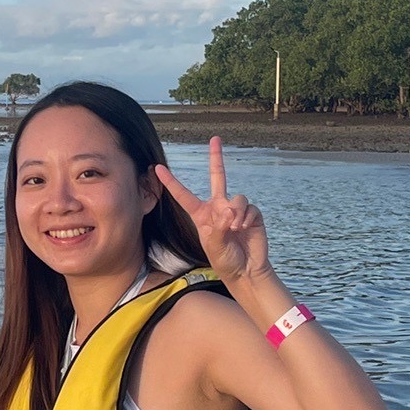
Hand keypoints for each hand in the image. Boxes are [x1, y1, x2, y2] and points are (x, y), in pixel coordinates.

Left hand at [155, 137, 269, 285]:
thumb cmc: (225, 261)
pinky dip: (246, 218)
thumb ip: (218, 228)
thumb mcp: (214, 246)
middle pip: (217, 176)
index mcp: (201, 214)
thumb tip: (228, 210)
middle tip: (215, 138)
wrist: (246, 271)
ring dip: (235, 213)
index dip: (171, 182)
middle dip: (216, 157)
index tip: (157, 168)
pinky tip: (244, 229)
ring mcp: (235, 209)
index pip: (184, 195)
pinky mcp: (252, 214)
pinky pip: (249, 207)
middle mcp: (218, 207)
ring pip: (236, 197)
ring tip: (234, 229)